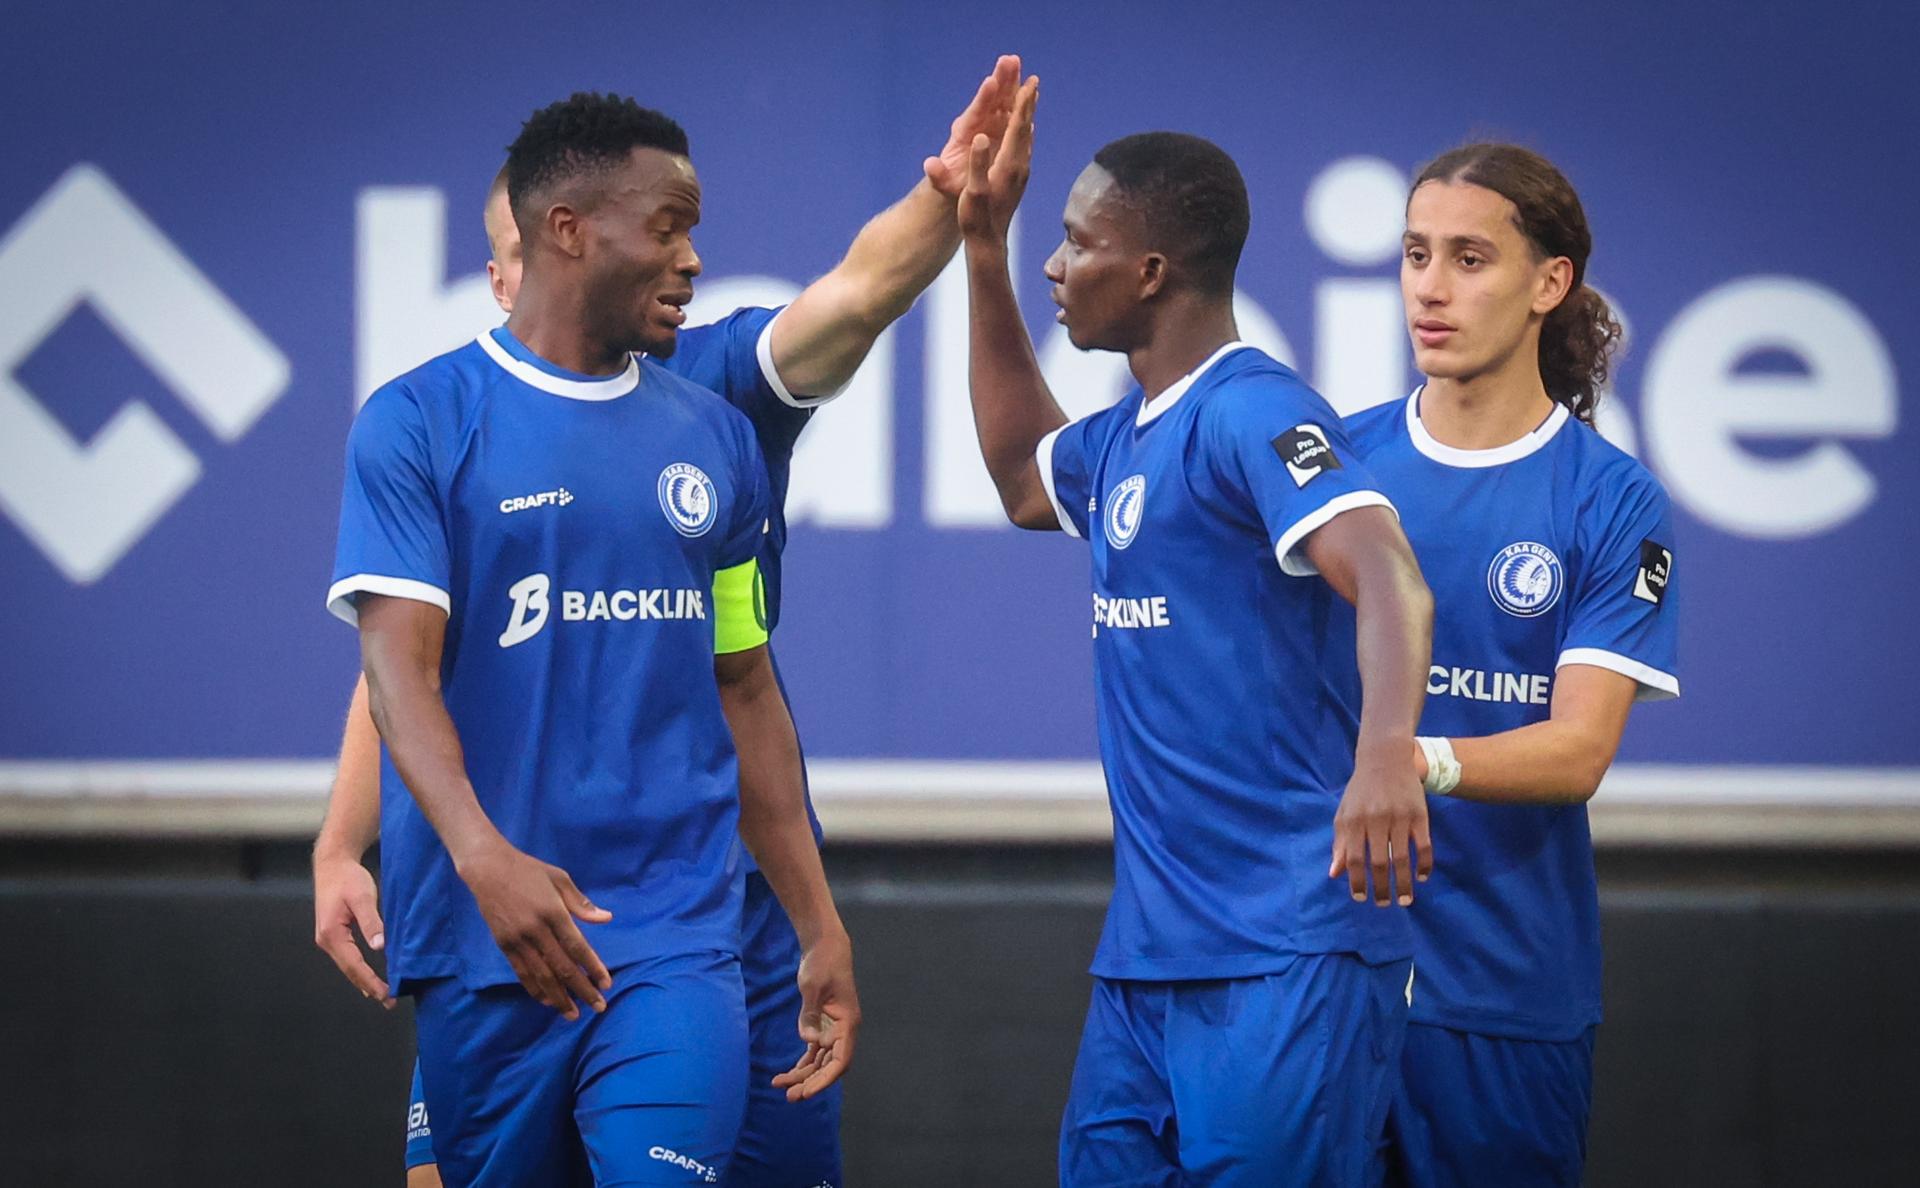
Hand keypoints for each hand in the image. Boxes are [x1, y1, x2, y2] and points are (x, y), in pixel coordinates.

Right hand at [313, 849, 393, 1006]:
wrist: (333, 863)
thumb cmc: (348, 878)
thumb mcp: (363, 897)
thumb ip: (371, 922)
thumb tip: (380, 947)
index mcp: (332, 934)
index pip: (354, 965)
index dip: (370, 981)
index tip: (386, 994)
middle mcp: (326, 940)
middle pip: (349, 970)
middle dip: (368, 987)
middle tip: (389, 1002)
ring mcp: (328, 938)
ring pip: (347, 966)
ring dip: (364, 980)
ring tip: (382, 995)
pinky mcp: (334, 934)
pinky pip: (347, 957)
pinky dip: (359, 970)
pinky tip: (368, 978)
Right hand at [456, 838, 613, 1018]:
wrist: (488, 869)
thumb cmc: (529, 871)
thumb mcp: (559, 878)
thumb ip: (581, 903)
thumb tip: (606, 918)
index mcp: (553, 912)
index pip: (577, 947)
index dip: (592, 968)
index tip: (606, 984)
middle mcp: (536, 930)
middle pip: (562, 967)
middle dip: (582, 990)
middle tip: (598, 1007)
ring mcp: (518, 940)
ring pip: (541, 976)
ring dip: (559, 997)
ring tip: (573, 1013)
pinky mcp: (504, 945)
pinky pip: (522, 972)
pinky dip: (535, 989)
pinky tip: (547, 1001)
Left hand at [771, 929, 859, 1101]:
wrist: (825, 946)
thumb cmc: (822, 963)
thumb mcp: (812, 987)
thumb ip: (810, 1015)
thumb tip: (809, 1042)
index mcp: (847, 1022)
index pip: (840, 1060)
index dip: (825, 1079)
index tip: (807, 1092)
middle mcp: (843, 1030)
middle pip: (830, 1065)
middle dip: (812, 1082)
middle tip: (790, 1097)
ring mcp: (834, 1029)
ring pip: (821, 1061)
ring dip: (804, 1075)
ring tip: (782, 1087)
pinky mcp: (823, 1024)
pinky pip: (815, 1052)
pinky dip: (804, 1064)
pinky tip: (788, 1075)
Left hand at [924, 55, 1021, 198]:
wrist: (961, 184)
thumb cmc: (953, 185)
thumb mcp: (944, 183)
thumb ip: (938, 175)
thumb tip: (929, 165)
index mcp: (964, 135)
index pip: (975, 113)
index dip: (983, 98)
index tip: (990, 82)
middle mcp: (978, 125)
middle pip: (990, 99)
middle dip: (999, 80)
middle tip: (1009, 60)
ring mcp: (990, 124)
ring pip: (1002, 99)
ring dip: (1010, 81)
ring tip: (1017, 61)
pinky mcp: (1001, 128)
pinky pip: (1013, 110)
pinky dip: (1021, 98)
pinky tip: (1032, 86)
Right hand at [955, 72, 1039, 247]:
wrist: (989, 243)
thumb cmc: (977, 218)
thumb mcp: (973, 191)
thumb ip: (977, 164)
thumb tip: (979, 138)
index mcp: (1008, 165)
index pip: (1018, 127)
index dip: (1022, 104)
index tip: (1028, 82)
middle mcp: (1020, 167)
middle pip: (1026, 128)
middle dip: (1028, 103)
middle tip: (1033, 80)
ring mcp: (1021, 174)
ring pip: (1027, 137)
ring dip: (1028, 116)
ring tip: (1030, 98)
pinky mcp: (1017, 180)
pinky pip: (1023, 148)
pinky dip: (1024, 132)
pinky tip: (1024, 130)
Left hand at [1330, 744, 1432, 905]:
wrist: (1386, 758)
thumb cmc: (1361, 790)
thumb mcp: (1344, 813)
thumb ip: (1340, 843)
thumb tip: (1335, 874)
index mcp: (1354, 821)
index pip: (1354, 859)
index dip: (1357, 882)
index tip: (1361, 898)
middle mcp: (1376, 820)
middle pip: (1378, 863)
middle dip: (1381, 889)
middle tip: (1384, 904)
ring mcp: (1399, 817)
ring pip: (1402, 858)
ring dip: (1403, 883)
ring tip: (1404, 900)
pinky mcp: (1419, 815)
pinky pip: (1424, 846)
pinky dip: (1424, 865)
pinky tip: (1421, 877)